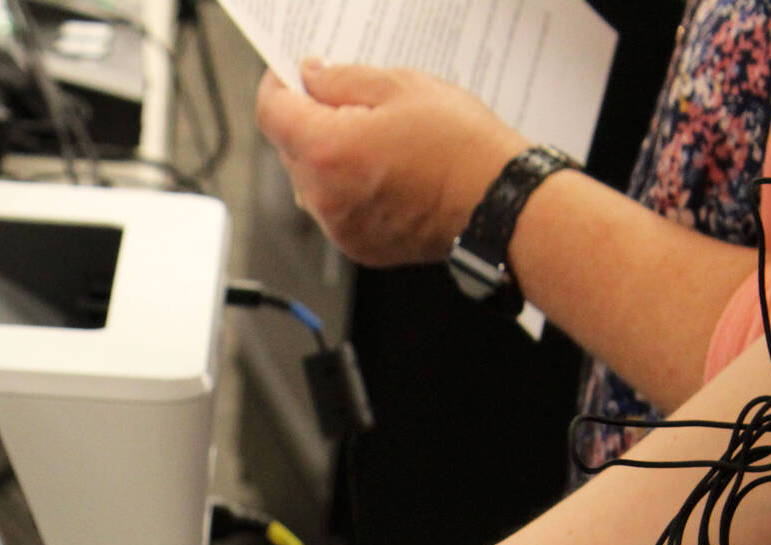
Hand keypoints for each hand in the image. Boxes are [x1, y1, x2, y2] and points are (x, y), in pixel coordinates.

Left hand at [255, 61, 528, 266]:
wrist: (498, 205)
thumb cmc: (461, 146)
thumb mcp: (401, 87)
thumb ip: (343, 79)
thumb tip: (311, 76)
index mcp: (327, 151)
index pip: (272, 112)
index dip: (277, 85)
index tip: (289, 73)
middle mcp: (323, 197)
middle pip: (289, 148)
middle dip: (308, 119)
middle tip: (346, 98)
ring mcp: (338, 227)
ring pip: (310, 180)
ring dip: (328, 156)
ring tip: (376, 138)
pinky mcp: (357, 246)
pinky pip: (334, 208)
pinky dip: (346, 187)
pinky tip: (384, 171)